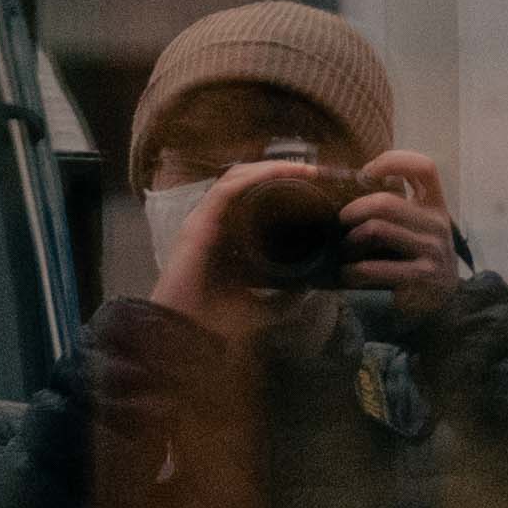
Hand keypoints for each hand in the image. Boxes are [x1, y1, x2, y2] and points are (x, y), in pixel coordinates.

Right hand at [146, 158, 314, 344]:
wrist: (189, 338)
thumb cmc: (216, 326)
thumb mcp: (264, 309)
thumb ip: (285, 299)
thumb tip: (309, 287)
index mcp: (228, 239)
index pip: (255, 200)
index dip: (283, 188)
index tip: (318, 190)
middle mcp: (215, 225)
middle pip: (247, 183)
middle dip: (281, 172)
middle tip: (316, 174)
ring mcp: (205, 221)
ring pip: (239, 178)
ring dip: (273, 168)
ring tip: (305, 170)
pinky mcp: (198, 223)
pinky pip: (228, 188)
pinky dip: (256, 177)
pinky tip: (282, 173)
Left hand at [340, 150, 459, 323]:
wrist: (443, 306)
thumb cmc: (420, 261)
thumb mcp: (418, 229)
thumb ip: (398, 208)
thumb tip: (352, 185)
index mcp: (436, 207)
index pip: (424, 168)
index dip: (393, 161)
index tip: (366, 173)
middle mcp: (437, 225)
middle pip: (387, 202)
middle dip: (354, 209)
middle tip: (341, 220)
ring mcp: (432, 250)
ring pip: (378, 229)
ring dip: (352, 241)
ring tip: (345, 251)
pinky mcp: (422, 276)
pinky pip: (377, 267)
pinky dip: (355, 271)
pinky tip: (350, 275)